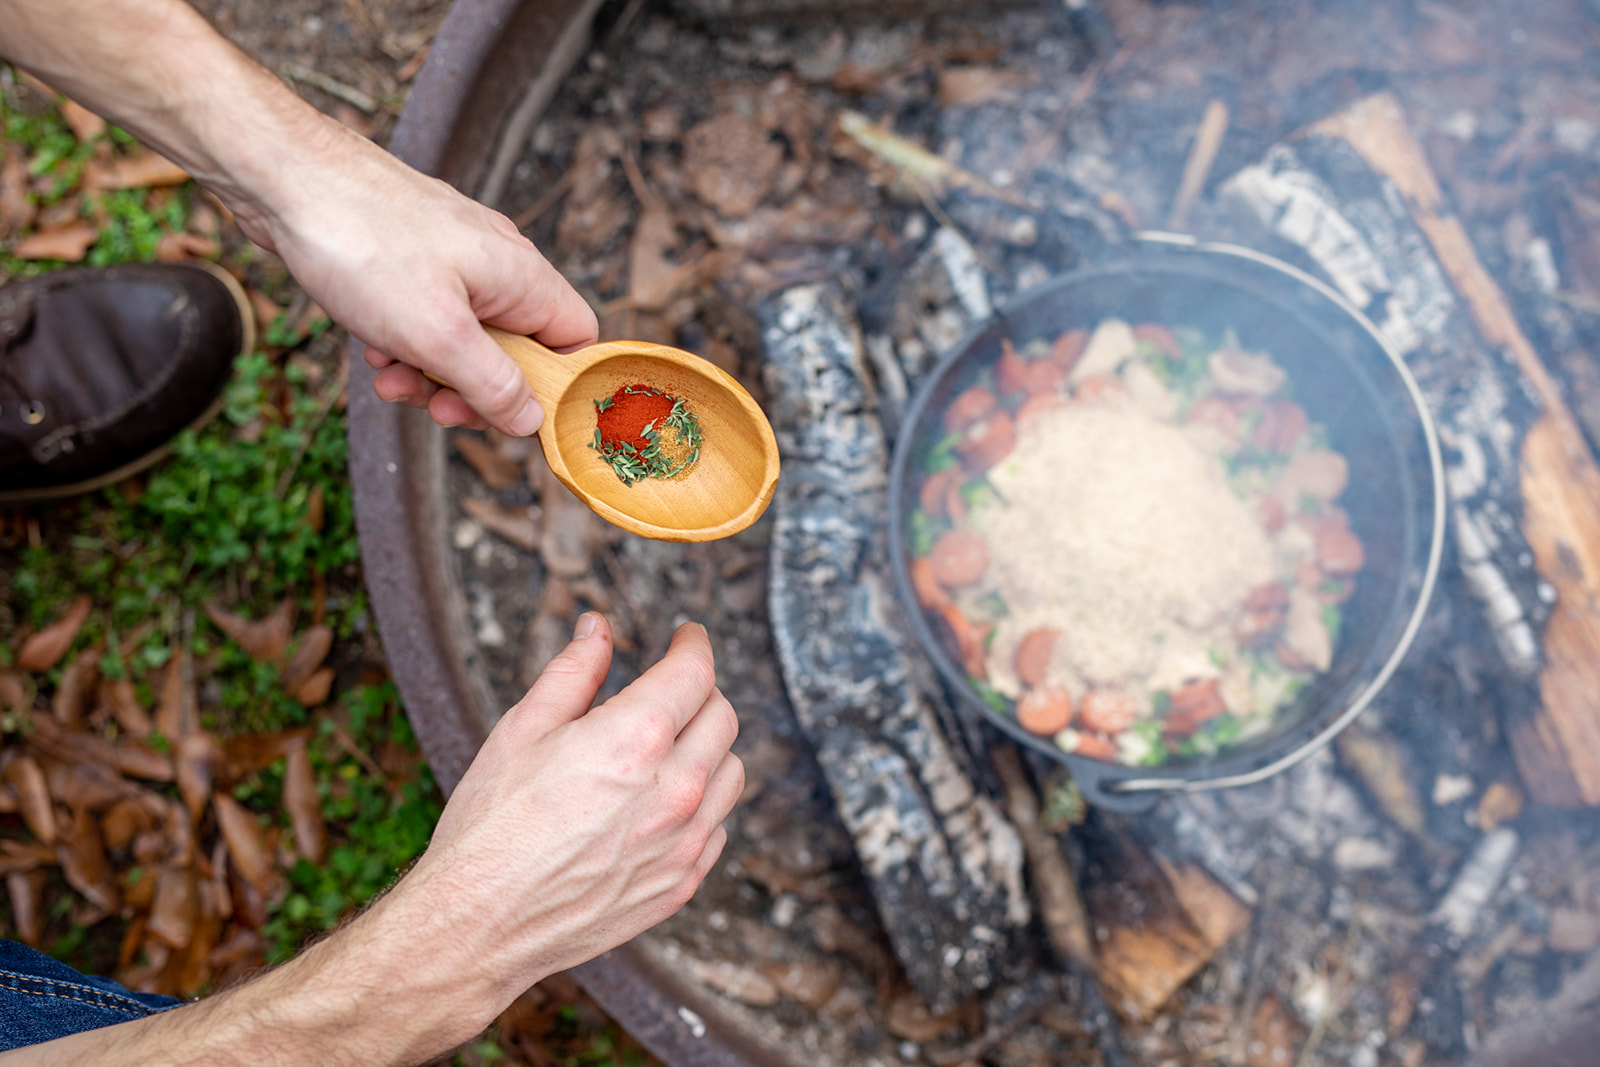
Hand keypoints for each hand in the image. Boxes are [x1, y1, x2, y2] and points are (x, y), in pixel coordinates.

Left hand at [232, 121, 597, 436]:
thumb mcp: (437, 335)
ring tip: (387, 377)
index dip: (552, 386)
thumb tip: (531, 419)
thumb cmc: (362, 243)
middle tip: (436, 409)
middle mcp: (496, 263)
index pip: (575, 340)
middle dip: (474, 388)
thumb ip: (493, 385)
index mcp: (521, 276)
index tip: (509, 415)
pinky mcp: (411, 257)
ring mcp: (453, 258)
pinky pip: (426, 316)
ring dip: (430, 371)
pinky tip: (371, 346)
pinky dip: (404, 342)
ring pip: (465, 337)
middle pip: (516, 349)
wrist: (283, 176)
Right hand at [389, 612, 742, 1006]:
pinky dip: (702, 803)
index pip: (696, 672)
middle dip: (699, 691)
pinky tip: (661, 801)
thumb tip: (598, 629)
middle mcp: (673, 791)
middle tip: (669, 688)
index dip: (693, 644)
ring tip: (667, 745)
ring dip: (708, 747)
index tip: (686, 636)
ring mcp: (683, 843)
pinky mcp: (680, 883)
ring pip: (730, 772)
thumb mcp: (522, 729)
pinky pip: (717, 827)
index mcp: (634, 740)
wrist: (478, 925)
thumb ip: (573, 671)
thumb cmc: (491, 827)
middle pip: (722, 717)